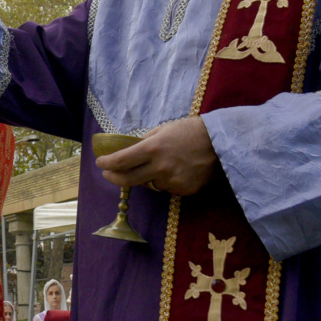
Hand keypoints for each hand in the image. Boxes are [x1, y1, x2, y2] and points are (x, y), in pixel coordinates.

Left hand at [94, 116, 217, 196]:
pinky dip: (165, 181)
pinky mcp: (184, 190)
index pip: (121, 161)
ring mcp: (172, 181)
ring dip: (146, 177)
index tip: (100, 163)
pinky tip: (176, 170)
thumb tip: (129, 150)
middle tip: (108, 174)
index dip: (107, 164)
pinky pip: (167, 188)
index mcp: (153, 149)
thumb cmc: (190, 130)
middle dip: (114, 177)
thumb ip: (145, 142)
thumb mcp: (163, 130)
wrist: (220, 142)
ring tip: (157, 164)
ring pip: (150, 184)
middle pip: (128, 180)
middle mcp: (160, 168)